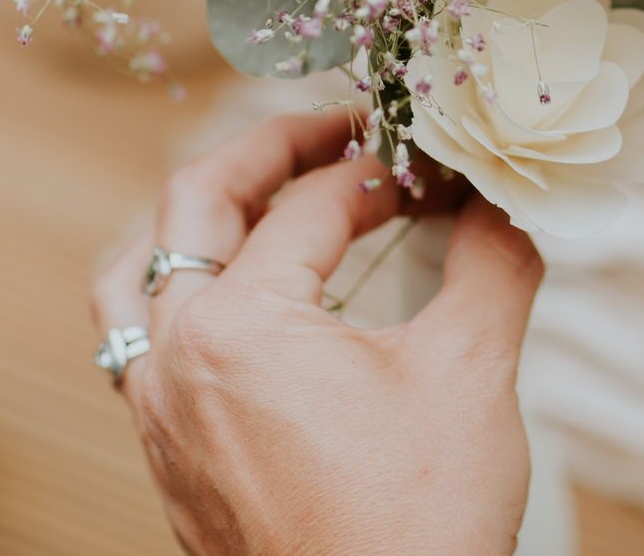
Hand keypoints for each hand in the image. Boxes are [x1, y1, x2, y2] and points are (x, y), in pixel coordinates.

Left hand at [90, 110, 542, 555]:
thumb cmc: (415, 527)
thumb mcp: (471, 372)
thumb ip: (491, 262)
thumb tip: (506, 201)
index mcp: (238, 328)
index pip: (310, 205)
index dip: (383, 169)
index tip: (433, 165)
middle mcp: (175, 363)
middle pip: (193, 208)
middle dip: (269, 153)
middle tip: (337, 128)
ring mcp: (160, 416)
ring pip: (137, 278)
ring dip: (196, 222)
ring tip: (259, 198)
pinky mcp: (169, 462)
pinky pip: (142, 347)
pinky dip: (182, 297)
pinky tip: (241, 307)